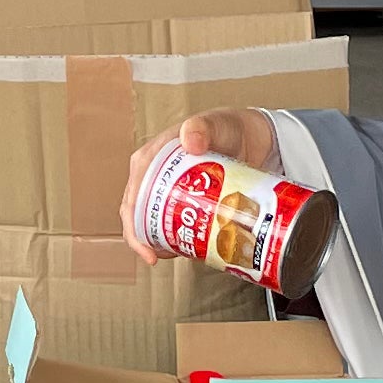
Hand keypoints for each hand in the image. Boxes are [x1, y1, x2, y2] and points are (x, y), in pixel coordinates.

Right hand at [122, 108, 281, 261]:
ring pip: (153, 222)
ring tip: (179, 254)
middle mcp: (152, 176)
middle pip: (138, 216)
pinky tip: (189, 248)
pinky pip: (172, 222)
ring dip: (161, 241)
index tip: (148, 250)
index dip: (134, 229)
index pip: (131, 199)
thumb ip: (201, 127)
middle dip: (145, 241)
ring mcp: (167, 190)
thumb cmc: (227, 126)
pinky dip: (177, 238)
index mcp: (148, 159)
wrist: (251, 137)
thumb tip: (189, 140)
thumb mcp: (213, 124)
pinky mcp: (183, 200)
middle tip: (163, 257)